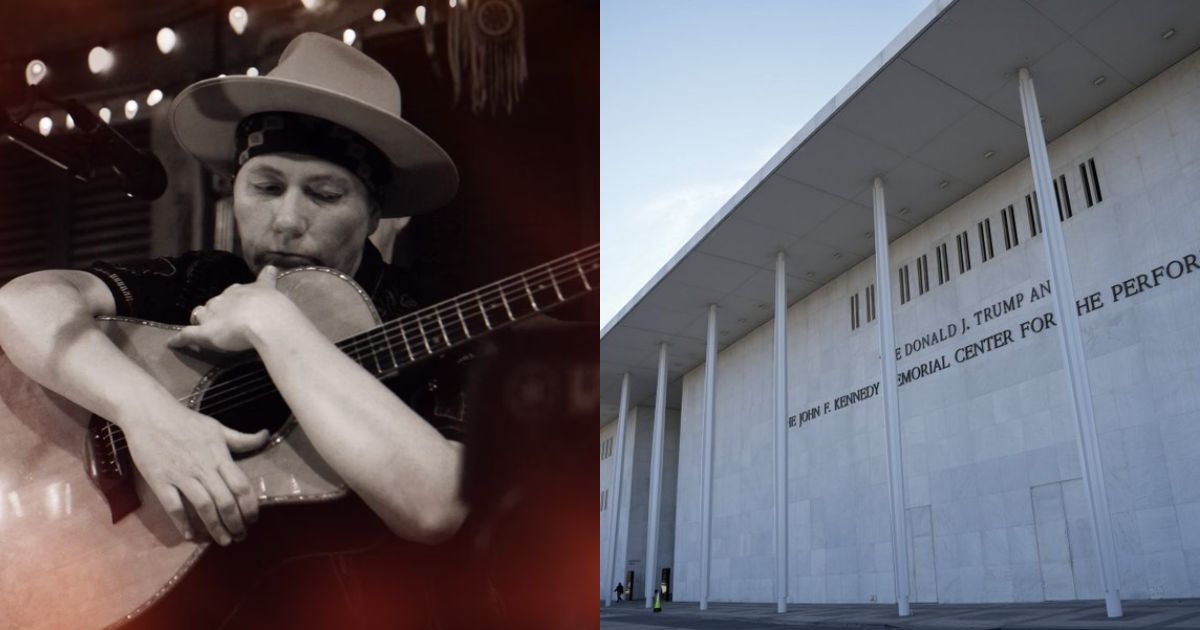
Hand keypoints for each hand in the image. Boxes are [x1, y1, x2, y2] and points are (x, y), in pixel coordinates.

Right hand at [122, 401, 269, 544]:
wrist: (149, 413)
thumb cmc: (185, 421)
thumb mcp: (217, 428)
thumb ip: (241, 439)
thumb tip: (266, 435)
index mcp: (219, 456)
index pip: (241, 486)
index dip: (250, 506)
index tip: (253, 519)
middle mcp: (203, 468)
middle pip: (225, 501)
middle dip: (235, 523)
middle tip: (240, 536)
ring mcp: (181, 475)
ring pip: (203, 507)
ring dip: (215, 527)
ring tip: (223, 540)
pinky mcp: (160, 480)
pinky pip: (174, 506)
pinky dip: (183, 523)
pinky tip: (190, 535)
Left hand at [167, 266, 293, 353]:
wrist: (266, 320)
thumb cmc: (274, 307)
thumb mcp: (272, 289)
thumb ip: (268, 280)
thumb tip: (271, 267)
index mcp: (240, 290)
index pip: (233, 292)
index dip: (233, 299)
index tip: (237, 304)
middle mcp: (223, 299)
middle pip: (214, 303)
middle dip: (216, 310)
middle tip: (225, 321)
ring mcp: (212, 316)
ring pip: (200, 314)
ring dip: (200, 319)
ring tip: (202, 327)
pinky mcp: (203, 333)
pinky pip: (187, 335)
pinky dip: (179, 340)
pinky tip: (172, 343)